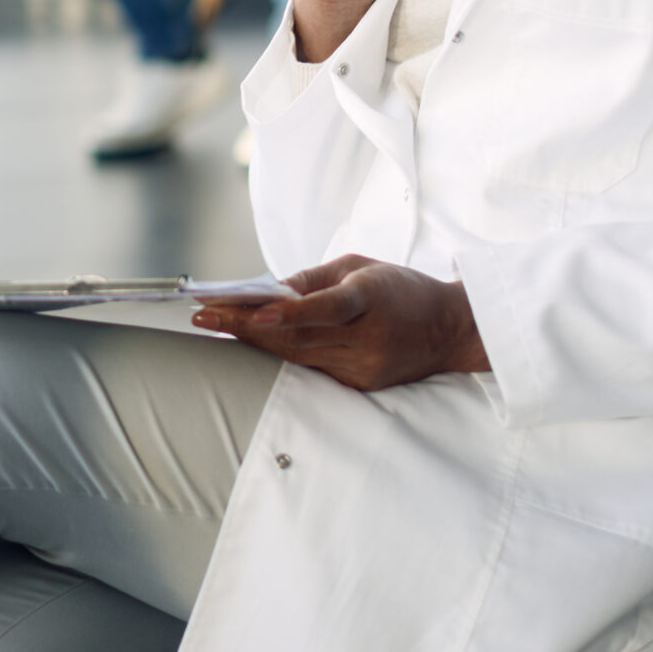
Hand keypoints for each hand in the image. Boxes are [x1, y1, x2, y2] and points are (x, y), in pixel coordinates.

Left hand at [190, 255, 488, 389]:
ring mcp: (364, 367)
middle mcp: (368, 338)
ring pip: (297, 355)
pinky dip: (279, 351)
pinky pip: (310, 368)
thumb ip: (312, 279)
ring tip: (213, 322)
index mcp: (373, 298)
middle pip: (299, 336)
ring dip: (252, 339)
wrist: (450, 330)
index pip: (328, 307)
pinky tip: (250, 339)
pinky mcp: (361, 385)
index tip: (252, 310)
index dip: (290, 312)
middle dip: (245, 324)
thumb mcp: (360, 266)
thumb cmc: (400, 288)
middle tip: (202, 313)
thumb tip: (264, 292)